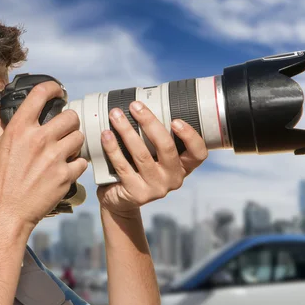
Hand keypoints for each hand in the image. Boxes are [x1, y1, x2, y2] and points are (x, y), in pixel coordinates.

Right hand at [0, 81, 87, 229]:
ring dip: (74, 142)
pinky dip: (76, 165)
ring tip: (65, 150)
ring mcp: (54, 158)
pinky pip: (82, 161)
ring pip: (79, 137)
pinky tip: (66, 169)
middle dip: (69, 121)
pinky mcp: (65, 176)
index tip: (58, 91)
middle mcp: (38, 140)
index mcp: (18, 129)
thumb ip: (0, 127)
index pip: (40, 94)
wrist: (5, 215)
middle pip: (70, 116)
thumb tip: (1, 108)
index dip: (53, 88)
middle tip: (65, 128)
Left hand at [97, 101, 207, 216]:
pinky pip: (123, 166)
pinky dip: (113, 148)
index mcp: (182, 167)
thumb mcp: (152, 157)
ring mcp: (156, 188)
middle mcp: (173, 178)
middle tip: (135, 106)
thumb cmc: (137, 170)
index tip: (175, 120)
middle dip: (149, 122)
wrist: (119, 200)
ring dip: (127, 131)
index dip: (190, 136)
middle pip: (166, 147)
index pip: (198, 153)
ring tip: (115, 115)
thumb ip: (154, 138)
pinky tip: (106, 134)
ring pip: (142, 154)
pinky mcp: (137, 193)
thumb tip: (141, 103)